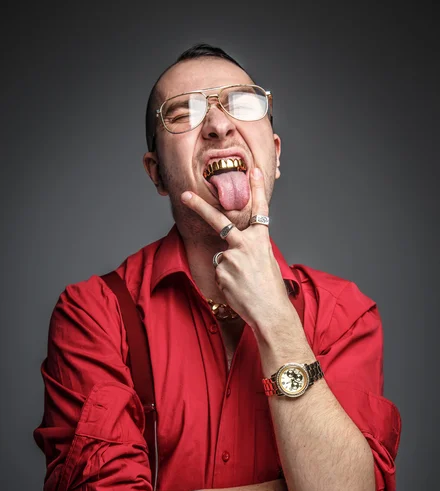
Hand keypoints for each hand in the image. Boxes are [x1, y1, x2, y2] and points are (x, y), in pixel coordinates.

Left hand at [180, 167, 291, 329]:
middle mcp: (244, 244)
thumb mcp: (267, 261)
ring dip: (228, 269)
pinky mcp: (220, 271)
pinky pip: (219, 272)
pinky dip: (226, 280)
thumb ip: (251, 249)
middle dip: (199, 206)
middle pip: (218, 221)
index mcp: (260, 239)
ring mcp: (230, 257)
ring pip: (221, 257)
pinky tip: (238, 288)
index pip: (260, 210)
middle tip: (184, 194)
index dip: (257, 190)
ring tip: (244, 283)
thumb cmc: (270, 289)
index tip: (255, 171)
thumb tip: (231, 248)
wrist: (269, 311)